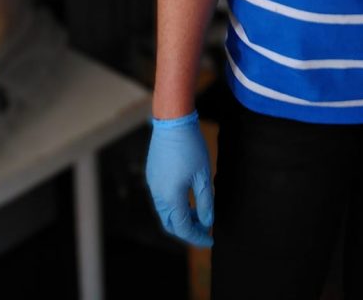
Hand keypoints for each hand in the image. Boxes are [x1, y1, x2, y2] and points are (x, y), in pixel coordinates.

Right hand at [145, 111, 213, 247]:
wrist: (172, 121)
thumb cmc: (191, 147)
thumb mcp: (203, 176)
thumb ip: (205, 202)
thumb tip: (207, 221)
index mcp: (171, 197)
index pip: (183, 228)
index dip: (197, 237)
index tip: (210, 240)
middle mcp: (157, 194)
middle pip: (170, 224)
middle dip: (187, 230)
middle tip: (203, 228)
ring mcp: (152, 184)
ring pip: (164, 211)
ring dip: (180, 216)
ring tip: (197, 212)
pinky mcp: (152, 174)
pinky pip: (161, 198)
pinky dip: (173, 204)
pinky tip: (186, 196)